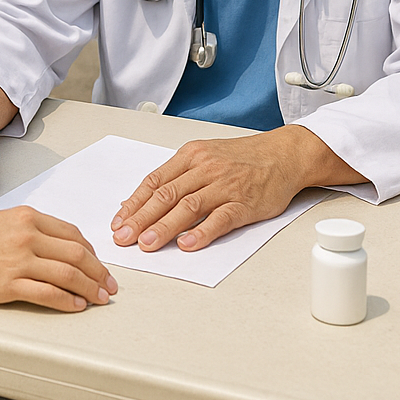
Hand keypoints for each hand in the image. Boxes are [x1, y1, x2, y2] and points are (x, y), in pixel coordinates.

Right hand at [0, 206, 117, 312]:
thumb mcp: (1, 222)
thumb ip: (29, 229)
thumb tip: (56, 245)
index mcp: (27, 217)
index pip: (71, 233)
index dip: (91, 251)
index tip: (99, 264)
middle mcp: (27, 235)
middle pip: (76, 253)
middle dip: (98, 272)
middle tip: (109, 285)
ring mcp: (19, 260)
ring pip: (67, 274)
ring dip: (89, 288)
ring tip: (99, 298)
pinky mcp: (9, 284)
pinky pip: (47, 293)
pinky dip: (67, 301)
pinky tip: (76, 306)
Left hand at [110, 126, 354, 251]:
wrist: (282, 154)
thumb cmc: (242, 158)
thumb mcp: (205, 156)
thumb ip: (177, 176)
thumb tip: (143, 201)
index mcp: (191, 156)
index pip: (155, 181)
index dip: (134, 203)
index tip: (118, 222)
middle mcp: (205, 168)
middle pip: (166, 194)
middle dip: (140, 218)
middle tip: (123, 238)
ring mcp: (224, 185)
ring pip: (187, 207)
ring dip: (164, 227)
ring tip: (146, 244)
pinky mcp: (244, 203)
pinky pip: (220, 219)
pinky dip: (202, 232)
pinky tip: (187, 244)